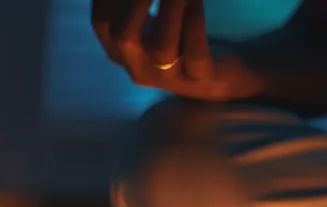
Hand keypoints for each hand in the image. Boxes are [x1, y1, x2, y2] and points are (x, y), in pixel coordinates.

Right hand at [91, 0, 260, 100]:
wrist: (224, 73)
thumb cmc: (181, 38)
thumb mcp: (153, 20)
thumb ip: (137, 5)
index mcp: (119, 51)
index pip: (101, 21)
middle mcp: (138, 68)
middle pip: (123, 36)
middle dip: (135, 3)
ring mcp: (169, 79)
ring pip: (161, 49)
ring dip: (170, 9)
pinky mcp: (201, 79)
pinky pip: (194, 52)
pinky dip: (193, 21)